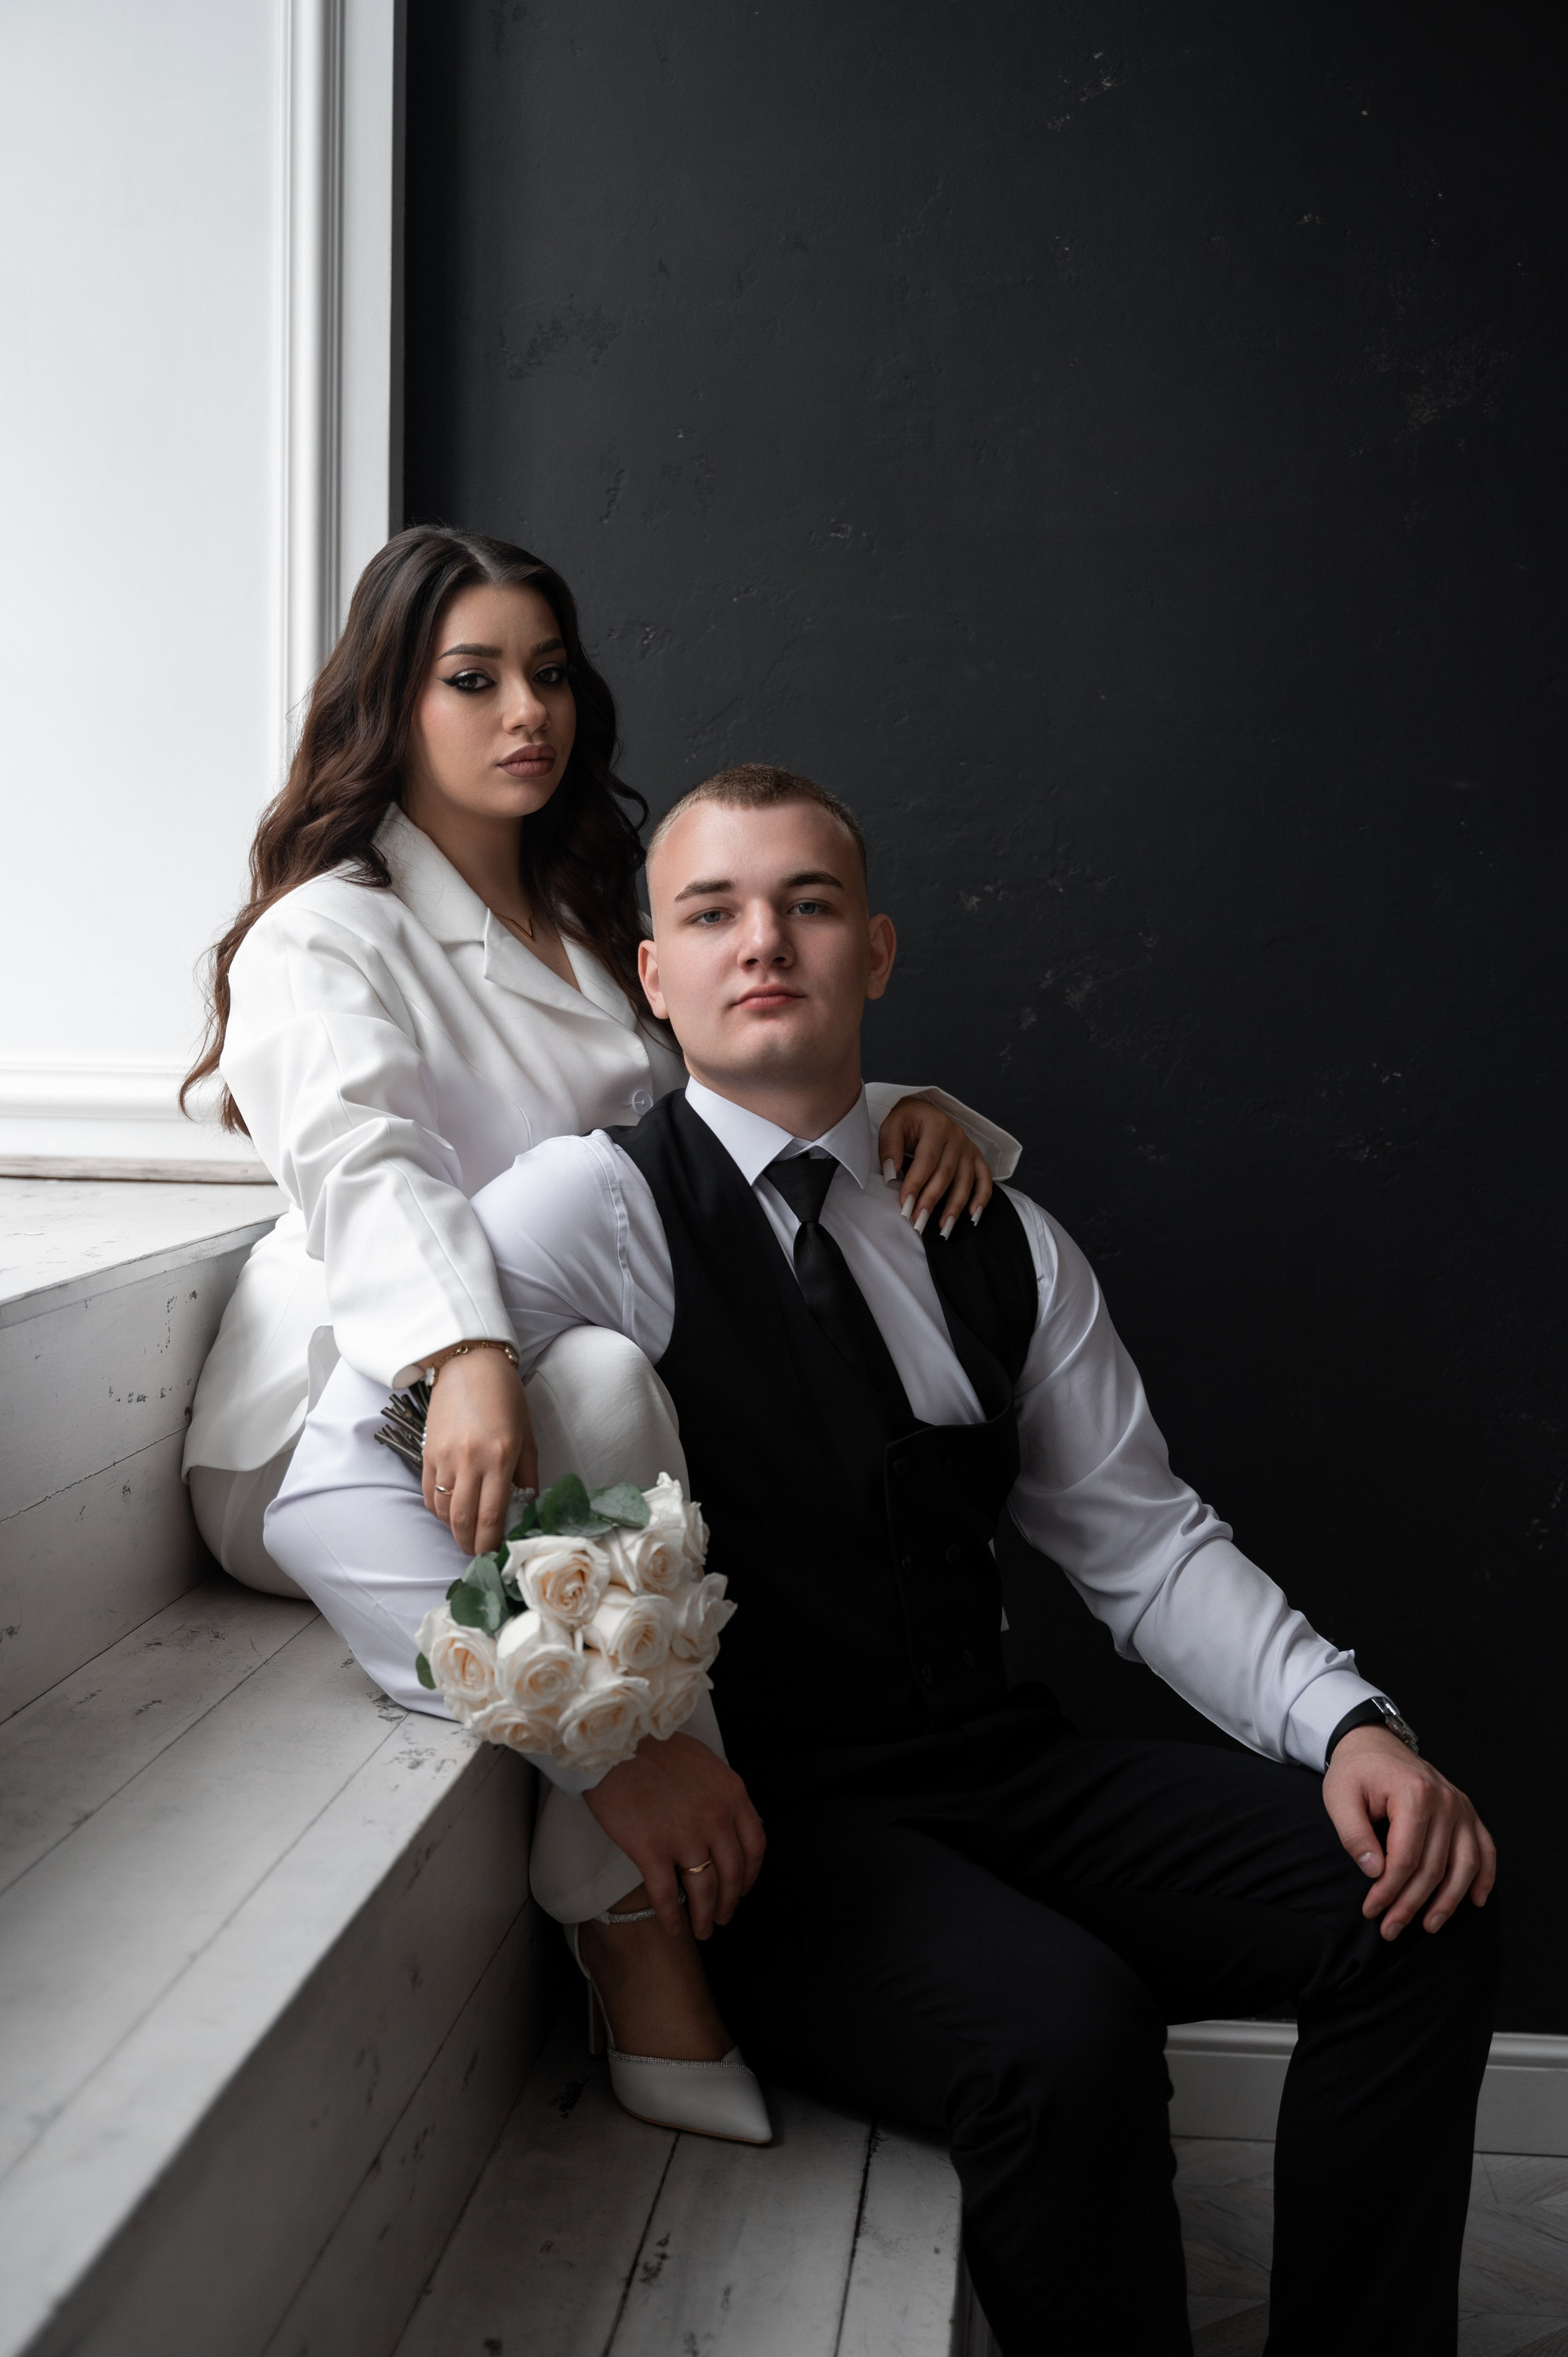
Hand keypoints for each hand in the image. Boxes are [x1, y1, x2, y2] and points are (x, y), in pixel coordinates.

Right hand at [420, 1347, 537, 1555]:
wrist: (470, 1365)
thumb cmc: (506, 1398)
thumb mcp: (527, 1437)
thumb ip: (527, 1476)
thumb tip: (526, 1508)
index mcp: (500, 1457)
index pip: (492, 1516)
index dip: (491, 1543)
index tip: (495, 1555)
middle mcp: (469, 1461)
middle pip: (463, 1520)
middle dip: (469, 1545)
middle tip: (477, 1554)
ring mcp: (444, 1457)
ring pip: (442, 1511)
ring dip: (453, 1529)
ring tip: (465, 1534)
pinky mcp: (427, 1452)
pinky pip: (428, 1493)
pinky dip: (438, 1510)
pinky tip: (450, 1513)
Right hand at [582, 1729, 766, 1940]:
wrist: (614, 1739)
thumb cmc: (654, 1745)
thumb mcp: (704, 1762)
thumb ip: (721, 1794)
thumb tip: (730, 1823)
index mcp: (731, 1795)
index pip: (755, 1846)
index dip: (750, 1874)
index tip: (742, 1888)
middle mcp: (715, 1819)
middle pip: (733, 1874)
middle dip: (730, 1902)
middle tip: (723, 1917)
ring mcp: (684, 1836)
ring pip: (704, 1891)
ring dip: (706, 1916)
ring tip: (702, 1929)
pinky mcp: (651, 1850)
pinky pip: (666, 1895)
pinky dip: (672, 1917)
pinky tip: (672, 1927)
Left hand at [877, 1095, 994, 1236]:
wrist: (922, 1109)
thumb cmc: (905, 1120)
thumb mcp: (891, 1126)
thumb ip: (890, 1148)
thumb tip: (891, 1175)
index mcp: (936, 1125)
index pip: (926, 1160)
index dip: (915, 1184)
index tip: (905, 1206)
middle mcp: (956, 1136)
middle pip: (946, 1173)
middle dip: (932, 1200)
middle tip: (919, 1222)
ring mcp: (968, 1147)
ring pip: (966, 1180)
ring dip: (955, 1206)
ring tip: (943, 1228)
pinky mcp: (976, 1156)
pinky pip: (984, 1178)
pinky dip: (982, 1197)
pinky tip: (973, 1216)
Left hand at [1322, 1726, 1496, 1938]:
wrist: (1374, 1744)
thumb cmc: (1356, 1772)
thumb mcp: (1340, 1797)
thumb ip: (1354, 1835)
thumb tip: (1376, 1872)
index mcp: (1414, 1795)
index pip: (1405, 1858)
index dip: (1389, 1891)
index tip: (1371, 1910)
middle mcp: (1445, 1801)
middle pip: (1433, 1868)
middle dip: (1411, 1904)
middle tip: (1391, 1928)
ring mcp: (1461, 1807)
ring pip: (1464, 1866)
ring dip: (1448, 1902)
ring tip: (1429, 1926)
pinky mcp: (1468, 1813)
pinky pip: (1485, 1849)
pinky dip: (1484, 1877)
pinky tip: (1475, 1901)